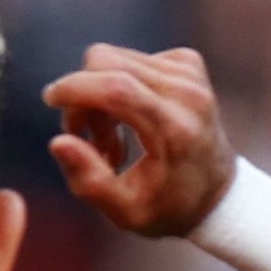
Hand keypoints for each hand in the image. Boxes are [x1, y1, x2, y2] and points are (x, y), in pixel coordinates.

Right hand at [41, 43, 241, 239]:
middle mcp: (187, 92)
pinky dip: (117, 85)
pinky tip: (128, 118)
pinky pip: (130, 59)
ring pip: (114, 59)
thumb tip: (58, 142)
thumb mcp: (126, 212)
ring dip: (99, 94)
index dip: (75, 89)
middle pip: (107, 63)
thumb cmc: (169, 208)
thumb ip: (90, 180)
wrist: (219, 194)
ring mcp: (190, 72)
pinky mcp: (187, 62)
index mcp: (175, 128)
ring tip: (111, 137)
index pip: (116, 88)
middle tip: (88, 138)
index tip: (51, 99)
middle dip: (83, 95)